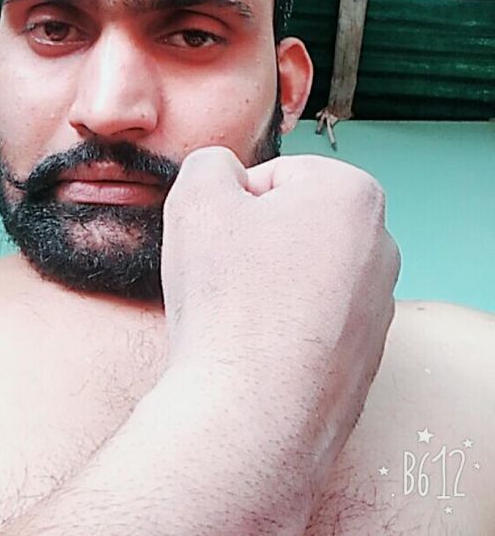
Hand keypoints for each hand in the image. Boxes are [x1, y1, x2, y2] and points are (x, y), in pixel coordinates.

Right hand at [161, 147, 399, 485]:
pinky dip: (279, 326)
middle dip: (251, 242)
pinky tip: (253, 348)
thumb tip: (222, 174)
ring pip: (297, 272)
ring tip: (235, 315)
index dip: (230, 206)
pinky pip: (307, 320)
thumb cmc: (231, 302)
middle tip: (222, 275)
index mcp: (353, 194)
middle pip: (290, 224)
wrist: (252, 415)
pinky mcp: (363, 355)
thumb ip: (210, 162)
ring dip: (262, 284)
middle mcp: (380, 246)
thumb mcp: (197, 196)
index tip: (218, 241)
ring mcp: (377, 305)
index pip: (272, 177)